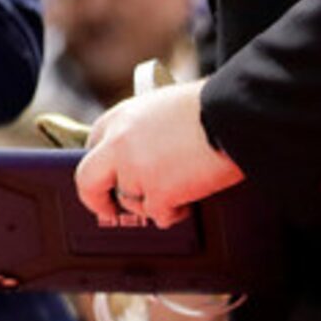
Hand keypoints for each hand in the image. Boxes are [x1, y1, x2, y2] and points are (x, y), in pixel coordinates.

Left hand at [78, 82, 243, 226]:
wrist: (233, 115)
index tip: (110, 177)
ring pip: (129, 201)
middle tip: (109, 208)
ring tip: (173, 196)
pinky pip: (157, 215)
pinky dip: (171, 214)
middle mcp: (118, 144)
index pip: (92, 146)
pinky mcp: (159, 191)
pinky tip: (184, 206)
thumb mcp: (163, 106)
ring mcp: (135, 170)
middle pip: (88, 181)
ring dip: (150, 204)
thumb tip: (146, 150)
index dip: (103, 166)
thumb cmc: (210, 106)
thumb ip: (145, 129)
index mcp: (118, 118)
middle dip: (97, 199)